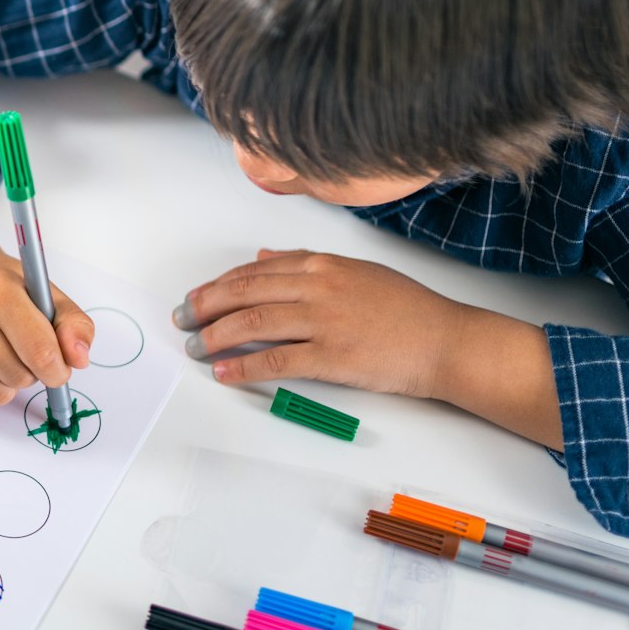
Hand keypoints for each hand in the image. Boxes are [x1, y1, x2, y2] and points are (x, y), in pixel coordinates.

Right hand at [0, 241, 94, 413]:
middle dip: (31, 371)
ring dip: (10, 384)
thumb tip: (79, 359)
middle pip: (20, 377)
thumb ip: (73, 323)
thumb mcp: (44, 292)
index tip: (58, 367)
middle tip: (20, 348)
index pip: (40, 351)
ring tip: (0, 356)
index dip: (58, 369)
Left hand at [176, 249, 468, 397]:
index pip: (254, 272)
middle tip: (182, 319)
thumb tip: (263, 257)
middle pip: (244, 293)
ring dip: (215, 336)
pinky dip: (243, 367)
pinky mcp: (332, 358)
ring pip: (252, 324)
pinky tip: (224, 372)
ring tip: (194, 347)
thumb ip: (306, 263)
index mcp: (322, 265)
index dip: (219, 285)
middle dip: (205, 306)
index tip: (197, 296)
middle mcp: (318, 288)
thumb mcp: (356, 272)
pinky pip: (276, 361)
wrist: (446, 341)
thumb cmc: (407, 309)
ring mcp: (324, 322)